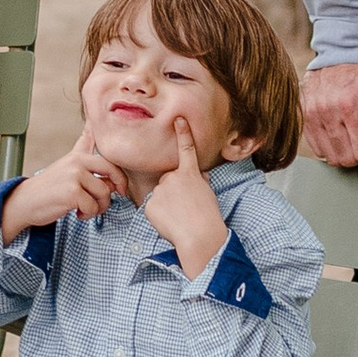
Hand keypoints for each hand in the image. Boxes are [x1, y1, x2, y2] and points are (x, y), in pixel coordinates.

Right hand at [3, 132, 129, 238]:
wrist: (26, 201)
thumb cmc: (49, 187)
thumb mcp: (66, 165)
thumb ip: (82, 149)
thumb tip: (95, 137)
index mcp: (78, 156)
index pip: (108, 159)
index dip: (120, 175)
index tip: (121, 188)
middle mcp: (77, 162)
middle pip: (112, 172)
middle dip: (118, 187)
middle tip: (111, 199)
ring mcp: (74, 176)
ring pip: (104, 193)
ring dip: (98, 207)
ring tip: (85, 208)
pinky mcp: (72, 192)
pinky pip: (93, 206)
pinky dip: (87, 214)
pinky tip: (77, 213)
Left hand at [139, 112, 230, 277]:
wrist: (200, 237)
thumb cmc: (208, 218)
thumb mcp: (208, 194)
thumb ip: (200, 182)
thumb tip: (198, 175)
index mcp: (190, 174)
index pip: (186, 149)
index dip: (183, 133)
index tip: (179, 119)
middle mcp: (173, 177)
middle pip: (168, 181)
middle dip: (173, 192)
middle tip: (185, 209)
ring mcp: (160, 190)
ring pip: (160, 196)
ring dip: (167, 205)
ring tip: (179, 218)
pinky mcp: (149, 204)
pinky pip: (152, 209)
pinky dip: (159, 216)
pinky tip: (170, 223)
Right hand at [301, 61, 357, 170]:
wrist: (348, 47)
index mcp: (352, 104)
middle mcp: (326, 109)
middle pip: (347, 158)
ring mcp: (311, 112)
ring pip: (331, 156)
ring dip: (348, 151)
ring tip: (357, 131)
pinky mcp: (303, 113)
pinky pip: (317, 147)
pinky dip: (333, 145)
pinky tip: (343, 130)